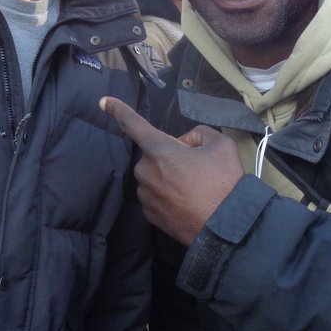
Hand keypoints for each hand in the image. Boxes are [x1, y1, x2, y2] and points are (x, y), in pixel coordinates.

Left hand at [100, 96, 244, 244]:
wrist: (228, 228)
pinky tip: (188, 202)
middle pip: (153, 155)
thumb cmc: (224, 183)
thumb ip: (199, 133)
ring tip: (195, 188)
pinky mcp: (150, 216)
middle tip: (196, 168)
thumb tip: (186, 143)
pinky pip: (155, 196)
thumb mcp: (221, 144)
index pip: (133, 124)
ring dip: (168, 177)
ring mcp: (146, 196)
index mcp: (159, 150)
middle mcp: (145, 172)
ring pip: (154, 177)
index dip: (118, 110)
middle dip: (170, 156)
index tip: (103, 102)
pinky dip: (168, 196)